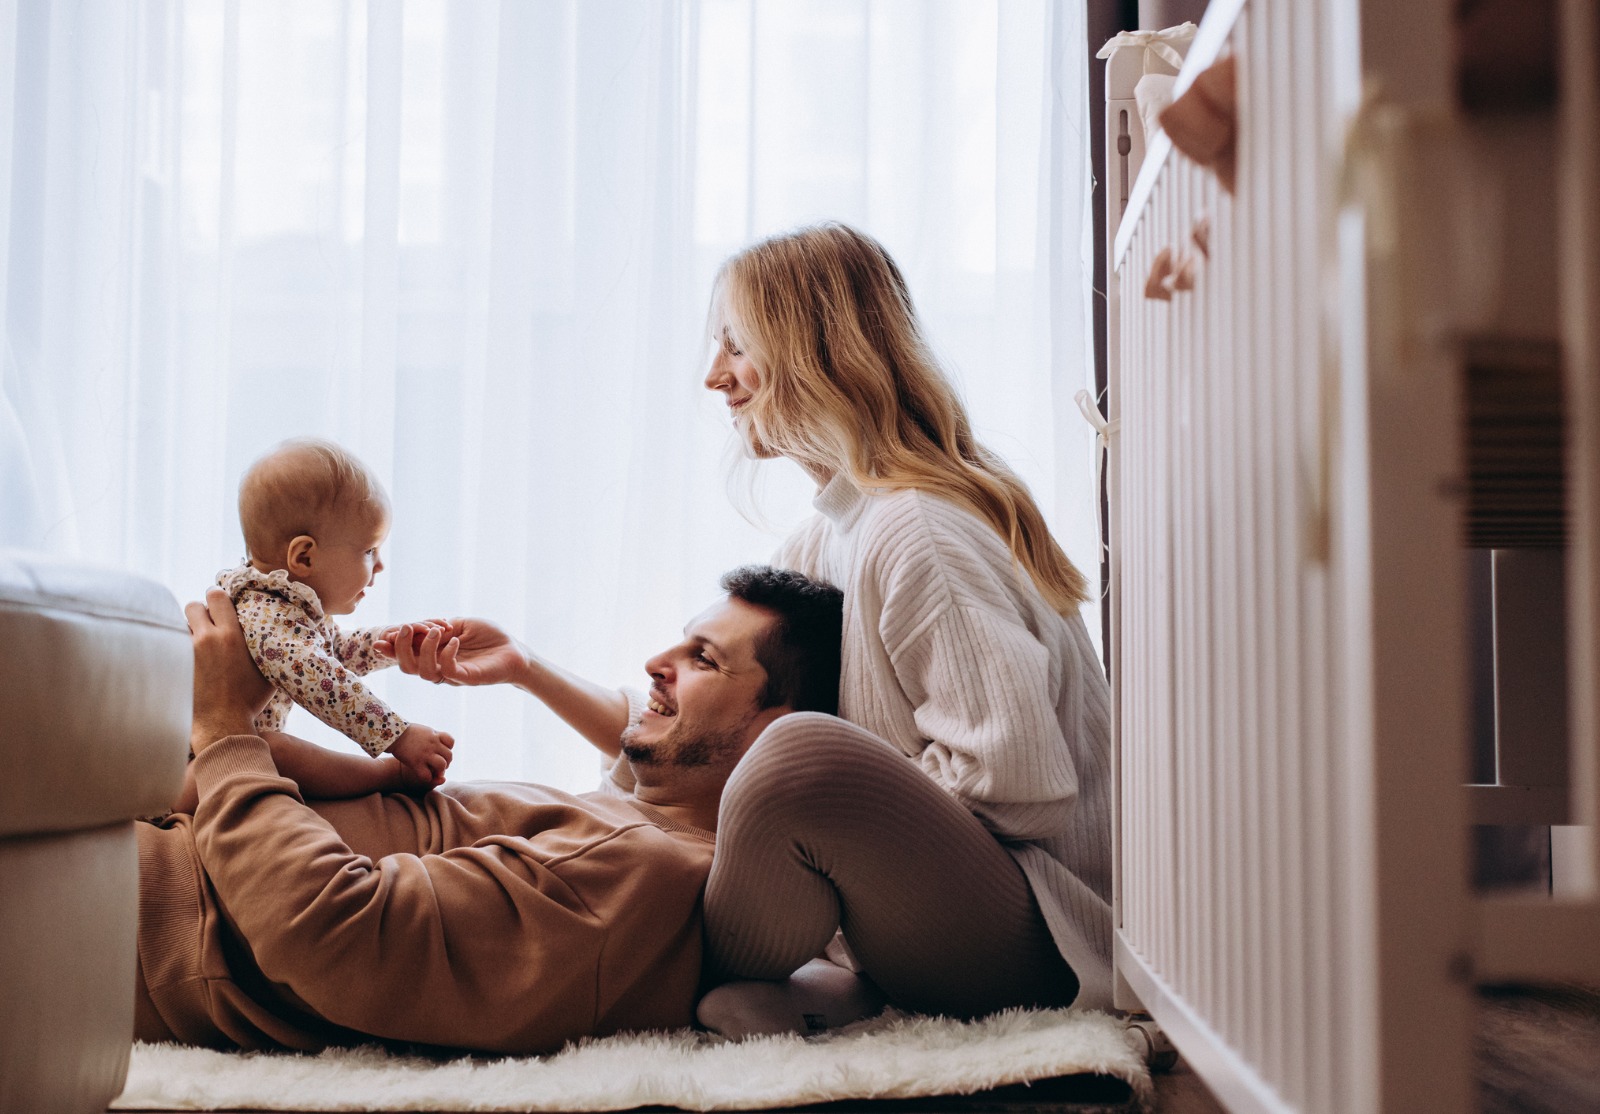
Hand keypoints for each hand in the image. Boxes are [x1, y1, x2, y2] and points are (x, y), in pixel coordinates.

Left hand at [184, 588, 273, 754]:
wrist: (221, 725)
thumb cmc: (249, 701)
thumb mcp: (268, 671)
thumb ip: (266, 648)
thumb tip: (280, 636)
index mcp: (231, 635)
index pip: (216, 596)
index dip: (216, 597)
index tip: (218, 603)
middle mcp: (206, 638)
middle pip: (193, 606)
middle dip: (199, 613)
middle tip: (206, 625)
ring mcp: (186, 652)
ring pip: (180, 625)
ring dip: (187, 631)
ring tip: (196, 645)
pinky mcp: (173, 665)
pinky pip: (170, 645)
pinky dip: (177, 648)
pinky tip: (185, 660)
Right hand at [377, 618, 527, 688]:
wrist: (514, 650)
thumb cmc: (489, 637)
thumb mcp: (459, 625)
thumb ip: (438, 626)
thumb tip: (417, 626)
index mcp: (433, 653)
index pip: (405, 654)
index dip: (391, 648)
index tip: (381, 637)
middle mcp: (438, 666)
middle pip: (406, 666)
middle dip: (400, 647)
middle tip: (407, 627)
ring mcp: (451, 674)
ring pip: (423, 671)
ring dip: (424, 648)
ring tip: (436, 630)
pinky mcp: (466, 677)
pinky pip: (448, 670)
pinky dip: (446, 653)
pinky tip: (455, 639)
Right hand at [389, 723, 453, 789]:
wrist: (393, 735)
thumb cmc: (407, 732)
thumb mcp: (424, 730)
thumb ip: (434, 736)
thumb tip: (440, 742)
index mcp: (434, 735)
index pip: (451, 742)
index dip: (448, 748)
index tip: (441, 750)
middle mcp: (432, 744)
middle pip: (449, 756)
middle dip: (447, 762)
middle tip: (439, 764)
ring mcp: (425, 754)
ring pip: (442, 765)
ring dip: (440, 770)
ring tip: (435, 770)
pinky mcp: (415, 763)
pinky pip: (427, 775)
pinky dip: (428, 778)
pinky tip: (424, 775)